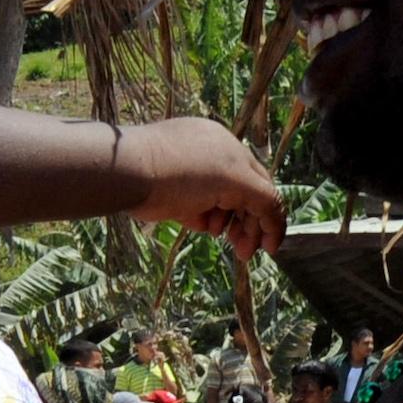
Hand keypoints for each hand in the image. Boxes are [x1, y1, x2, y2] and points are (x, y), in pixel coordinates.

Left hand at [115, 116, 285, 260]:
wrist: (128, 170)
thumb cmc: (182, 170)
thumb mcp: (234, 179)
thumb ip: (263, 198)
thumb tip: (274, 217)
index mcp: (231, 149)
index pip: (263, 186)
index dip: (271, 217)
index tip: (270, 248)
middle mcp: (214, 159)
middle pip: (244, 197)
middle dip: (249, 225)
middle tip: (245, 252)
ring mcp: (192, 175)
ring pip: (222, 205)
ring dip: (228, 223)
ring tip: (220, 236)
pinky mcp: (171, 192)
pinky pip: (198, 209)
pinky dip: (205, 220)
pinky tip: (201, 226)